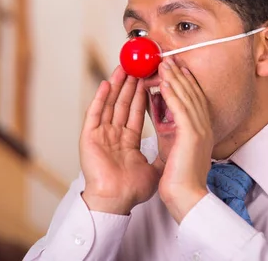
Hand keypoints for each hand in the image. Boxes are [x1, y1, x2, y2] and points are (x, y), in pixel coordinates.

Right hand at [80, 66, 159, 213]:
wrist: (117, 201)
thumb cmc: (132, 190)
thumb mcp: (154, 168)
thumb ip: (162, 153)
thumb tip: (178, 146)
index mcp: (127, 141)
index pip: (137, 112)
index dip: (143, 95)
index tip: (150, 78)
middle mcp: (114, 135)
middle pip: (123, 103)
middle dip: (131, 84)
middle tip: (138, 65)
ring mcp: (101, 135)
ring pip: (110, 104)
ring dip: (117, 85)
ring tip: (124, 67)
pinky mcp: (89, 137)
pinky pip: (94, 114)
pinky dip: (100, 98)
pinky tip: (106, 83)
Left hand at [157, 58, 213, 222]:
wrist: (187, 197)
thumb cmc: (180, 178)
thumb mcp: (176, 148)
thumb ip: (172, 130)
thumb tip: (162, 114)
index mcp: (202, 130)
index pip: (194, 100)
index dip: (185, 82)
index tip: (176, 68)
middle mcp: (204, 126)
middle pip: (192, 93)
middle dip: (180, 74)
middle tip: (169, 58)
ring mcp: (199, 129)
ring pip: (186, 97)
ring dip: (175, 78)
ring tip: (164, 63)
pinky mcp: (191, 134)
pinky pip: (181, 108)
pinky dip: (172, 92)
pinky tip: (164, 81)